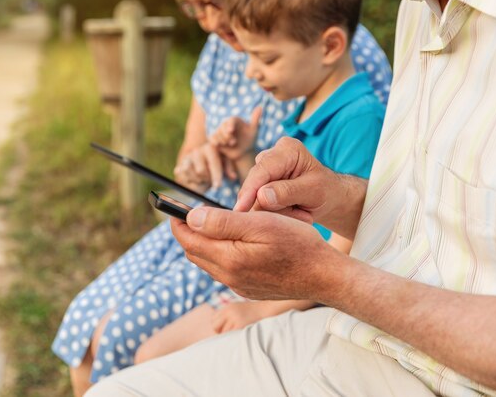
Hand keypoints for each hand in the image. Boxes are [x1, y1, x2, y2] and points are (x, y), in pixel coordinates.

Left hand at [170, 207, 346, 300]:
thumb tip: (190, 217)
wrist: (325, 276)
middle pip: (195, 252)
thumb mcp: (261, 224)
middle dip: (187, 231)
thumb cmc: (298, 244)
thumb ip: (223, 222)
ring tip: (208, 223)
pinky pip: (223, 271)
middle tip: (187, 211)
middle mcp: (228, 277)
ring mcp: (238, 286)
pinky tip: (231, 242)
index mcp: (228, 260)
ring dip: (203, 243)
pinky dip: (219, 254)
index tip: (171, 205)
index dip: (176, 221)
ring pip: (208, 262)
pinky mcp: (248, 289)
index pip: (189, 239)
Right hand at [174, 143, 236, 191]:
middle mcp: (197, 151)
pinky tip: (195, 179)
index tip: (218, 186)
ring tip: (203, 179)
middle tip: (210, 179)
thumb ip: (229, 169)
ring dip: (199, 180)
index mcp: (210, 148)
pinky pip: (184, 178)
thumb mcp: (225, 164)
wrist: (202, 163)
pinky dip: (191, 182)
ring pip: (191, 175)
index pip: (213, 163)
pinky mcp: (180, 166)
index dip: (216, 176)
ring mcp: (187, 158)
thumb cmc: (217, 163)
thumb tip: (233, 177)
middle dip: (207, 178)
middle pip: (200, 171)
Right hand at [209, 107, 261, 160]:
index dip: (230, 125)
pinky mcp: (214, 139)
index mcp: (234, 120)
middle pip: (222, 128)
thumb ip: (255, 119)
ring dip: (224, 141)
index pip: (230, 121)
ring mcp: (219, 132)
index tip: (231, 130)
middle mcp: (225, 124)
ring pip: (217, 134)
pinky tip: (220, 145)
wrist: (243, 152)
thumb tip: (260, 107)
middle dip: (227, 136)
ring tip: (231, 144)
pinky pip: (212, 139)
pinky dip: (216, 142)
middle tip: (234, 142)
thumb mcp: (253, 131)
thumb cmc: (249, 140)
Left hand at [211, 301, 268, 332]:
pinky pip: (231, 335)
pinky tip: (241, 337)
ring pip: (224, 333)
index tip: (225, 330)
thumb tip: (218, 332)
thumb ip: (229, 317)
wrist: (269, 309)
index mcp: (228, 307)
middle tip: (230, 336)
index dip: (218, 327)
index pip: (213, 319)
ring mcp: (234, 317)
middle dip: (220, 332)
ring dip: (229, 337)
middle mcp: (229, 311)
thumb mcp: (240, 310)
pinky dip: (234, 338)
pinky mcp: (240, 324)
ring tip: (239, 336)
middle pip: (215, 326)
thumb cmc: (255, 312)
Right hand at [234, 136, 345, 225]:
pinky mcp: (259, 185)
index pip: (262, 170)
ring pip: (254, 197)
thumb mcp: (314, 191)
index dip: (250, 190)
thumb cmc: (325, 191)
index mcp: (287, 149)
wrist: (328, 197)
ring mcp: (263, 170)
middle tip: (302, 215)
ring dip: (276, 211)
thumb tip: (261, 196)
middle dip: (272, 206)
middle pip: (254, 184)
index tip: (240, 209)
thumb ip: (288, 192)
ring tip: (300, 212)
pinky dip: (274, 213)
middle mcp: (270, 156)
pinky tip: (292, 211)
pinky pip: (257, 204)